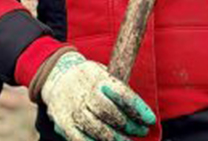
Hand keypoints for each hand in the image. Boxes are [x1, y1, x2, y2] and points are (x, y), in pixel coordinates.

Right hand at [36, 51, 154, 140]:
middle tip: (141, 131)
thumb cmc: (89, 80)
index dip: (137, 107)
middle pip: (108, 112)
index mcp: (94, 75)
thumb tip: (142, 114)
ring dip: (117, 139)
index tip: (150, 119)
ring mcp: (71, 109)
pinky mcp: (63, 124)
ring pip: (97, 129)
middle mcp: (81, 91)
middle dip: (128, 125)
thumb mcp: (102, 73)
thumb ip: (119, 90)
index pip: (119, 92)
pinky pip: (81, 139)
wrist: (57, 78)